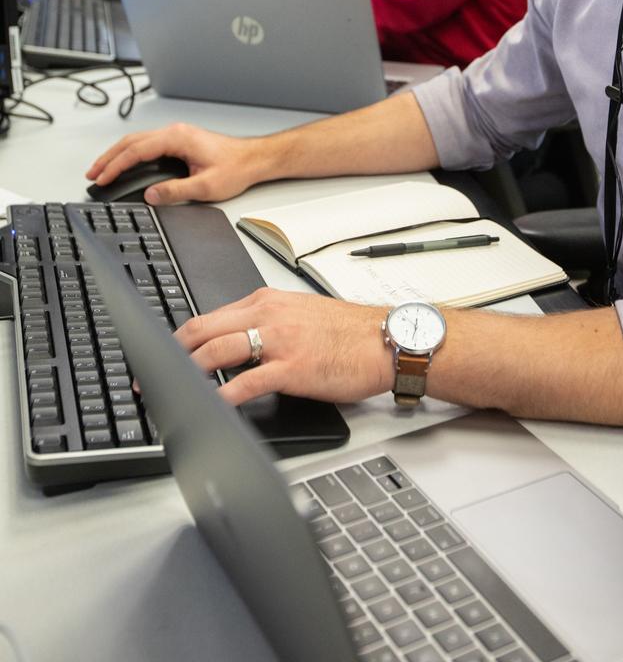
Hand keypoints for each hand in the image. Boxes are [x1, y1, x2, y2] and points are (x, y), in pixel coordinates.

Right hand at [86, 122, 261, 203]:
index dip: (116, 165)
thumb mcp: (205, 186)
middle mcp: (174, 132)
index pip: (136, 150)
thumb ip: (175, 191)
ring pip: (137, 141)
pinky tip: (125, 163)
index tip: (102, 177)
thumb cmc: (235, 167)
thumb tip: (150, 195)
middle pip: (131, 142)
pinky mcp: (179, 141)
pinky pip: (147, 144)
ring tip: (102, 169)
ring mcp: (176, 135)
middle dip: (109, 158)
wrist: (253, 159)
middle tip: (92, 174)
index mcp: (177, 138)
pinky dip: (130, 153)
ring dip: (117, 154)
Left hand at [175, 289, 390, 405]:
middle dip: (169, 354)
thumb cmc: (349, 333)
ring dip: (185, 373)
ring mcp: (279, 341)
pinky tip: (206, 408)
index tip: (160, 355)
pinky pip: (245, 382)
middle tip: (149, 378)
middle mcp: (268, 315)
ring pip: (216, 350)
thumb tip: (234, 346)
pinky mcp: (292, 368)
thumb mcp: (300, 315)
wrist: (386, 340)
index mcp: (267, 302)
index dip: (179, 339)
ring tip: (167, 393)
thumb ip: (266, 325)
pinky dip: (220, 395)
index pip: (209, 316)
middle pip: (203, 329)